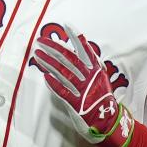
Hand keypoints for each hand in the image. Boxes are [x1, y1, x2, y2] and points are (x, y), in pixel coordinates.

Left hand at [32, 25, 133, 146]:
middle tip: (40, 40)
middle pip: (68, 58)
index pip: (85, 48)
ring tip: (37, 55)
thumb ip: (90, 64)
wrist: (109, 122)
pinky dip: (53, 83)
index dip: (75, 36)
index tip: (66, 25)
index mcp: (97, 69)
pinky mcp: (76, 103)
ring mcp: (83, 90)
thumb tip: (76, 48)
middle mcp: (90, 77)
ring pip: (62, 72)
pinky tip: (44, 76)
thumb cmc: (101, 98)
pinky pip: (62, 91)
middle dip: (53, 47)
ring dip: (48, 62)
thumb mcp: (100, 77)